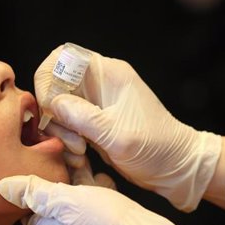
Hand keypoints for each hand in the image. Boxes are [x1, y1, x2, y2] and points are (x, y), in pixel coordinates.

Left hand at [0, 174, 178, 224]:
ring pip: (76, 201)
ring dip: (78, 181)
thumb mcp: (64, 200)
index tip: (33, 164)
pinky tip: (102, 180)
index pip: (27, 209)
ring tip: (83, 162)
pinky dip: (97, 190)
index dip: (28, 187)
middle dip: (57, 179)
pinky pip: (95, 205)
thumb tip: (4, 187)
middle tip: (61, 157)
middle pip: (52, 203)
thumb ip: (35, 192)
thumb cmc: (104, 223)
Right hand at [35, 46, 221, 211]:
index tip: (50, 109)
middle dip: (54, 114)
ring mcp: (96, 103)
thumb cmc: (157, 148)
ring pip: (58, 108)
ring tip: (80, 153)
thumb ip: (83, 117)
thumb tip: (52, 104)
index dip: (48, 81)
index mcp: (108, 74)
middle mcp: (100, 84)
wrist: (176, 167)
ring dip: (60, 131)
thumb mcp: (118, 135)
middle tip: (72, 140)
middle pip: (56, 85)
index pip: (63, 57)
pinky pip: (67, 124)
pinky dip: (67, 140)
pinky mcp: (93, 122)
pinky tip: (81, 156)